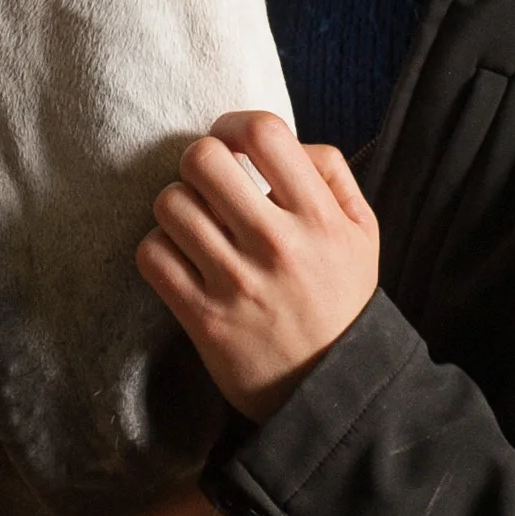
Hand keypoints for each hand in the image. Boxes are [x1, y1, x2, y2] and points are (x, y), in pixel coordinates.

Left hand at [138, 110, 380, 421]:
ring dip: (176, 207)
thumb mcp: (362, 232)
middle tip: (207, 185)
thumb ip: (332, 175)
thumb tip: (285, 142)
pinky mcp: (203, 318)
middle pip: (201, 160)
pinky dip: (159, 249)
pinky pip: (152, 255)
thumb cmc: (341, 300)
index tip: (230, 142)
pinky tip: (181, 258)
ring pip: (169, 204)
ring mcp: (236, 282)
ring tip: (195, 225)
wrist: (333, 390)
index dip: (233, 125)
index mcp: (319, 217)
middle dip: (197, 163)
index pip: (262, 133)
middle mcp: (277, 244)